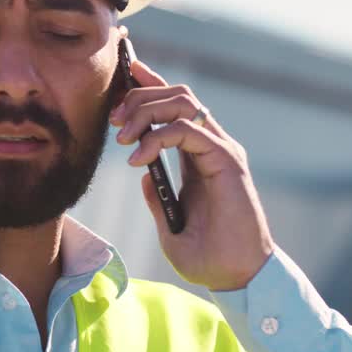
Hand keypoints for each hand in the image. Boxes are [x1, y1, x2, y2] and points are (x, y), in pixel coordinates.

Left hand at [109, 56, 273, 290]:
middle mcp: (213, 145)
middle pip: (176, 95)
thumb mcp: (169, 223)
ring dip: (146, 111)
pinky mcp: (227, 161)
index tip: (126, 73)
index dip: (151, 84)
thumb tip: (142, 172)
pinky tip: (139, 158)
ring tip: (124, 137)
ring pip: (183, 103)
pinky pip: (189, 130)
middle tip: (114, 121)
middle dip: (139, 97)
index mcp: (200, 156)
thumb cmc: (209, 257)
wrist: (237, 277)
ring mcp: (222, 150)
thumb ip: (157, 195)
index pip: (176, 107)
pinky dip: (158, 137)